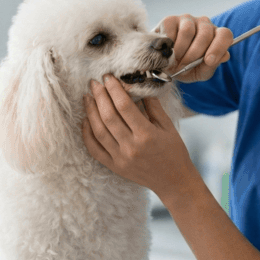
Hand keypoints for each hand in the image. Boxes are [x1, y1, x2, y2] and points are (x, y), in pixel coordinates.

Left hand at [82, 75, 202, 202]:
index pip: (124, 106)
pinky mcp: (114, 166)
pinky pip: (94, 149)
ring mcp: (120, 158)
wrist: (173, 182)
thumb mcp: (168, 126)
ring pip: (98, 131)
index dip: (114, 89)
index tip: (108, 77)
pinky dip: (87, 133)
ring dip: (90, 111)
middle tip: (94, 83)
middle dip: (99, 96)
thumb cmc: (174, 152)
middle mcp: (130, 147)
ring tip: (87, 97)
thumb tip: (137, 85)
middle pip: (108, 116)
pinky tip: (85, 120)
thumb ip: (153, 106)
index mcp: (146, 135)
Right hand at [157, 15, 233, 81]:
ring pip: (187, 32)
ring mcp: (187, 20)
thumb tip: (225, 56)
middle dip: (193, 55)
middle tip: (183, 66)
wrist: (163, 66)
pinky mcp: (170, 20)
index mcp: (215, 36)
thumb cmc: (185, 69)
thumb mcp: (200, 73)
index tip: (208, 61)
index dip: (218, 47)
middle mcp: (204, 24)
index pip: (225, 35)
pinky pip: (171, 31)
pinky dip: (168, 46)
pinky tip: (167, 51)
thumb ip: (212, 66)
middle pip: (205, 35)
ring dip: (180, 51)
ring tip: (174, 60)